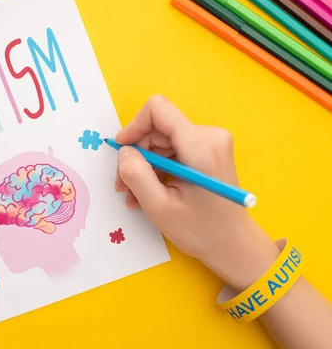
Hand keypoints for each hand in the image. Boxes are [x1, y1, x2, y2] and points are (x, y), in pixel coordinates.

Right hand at [115, 95, 278, 290]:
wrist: (234, 245)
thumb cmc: (201, 231)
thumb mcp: (159, 208)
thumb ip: (136, 175)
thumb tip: (124, 152)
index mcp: (201, 147)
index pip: (158, 110)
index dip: (134, 126)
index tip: (122, 151)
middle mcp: (210, 136)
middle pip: (158, 128)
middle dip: (137, 154)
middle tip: (124, 186)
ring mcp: (212, 141)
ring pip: (162, 139)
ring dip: (145, 165)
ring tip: (136, 194)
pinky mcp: (210, 149)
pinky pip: (172, 148)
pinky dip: (157, 167)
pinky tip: (151, 190)